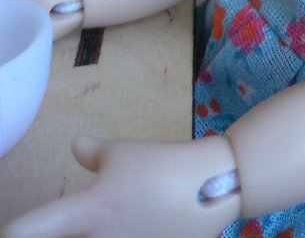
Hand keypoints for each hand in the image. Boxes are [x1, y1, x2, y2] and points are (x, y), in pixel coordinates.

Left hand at [0, 135, 240, 237]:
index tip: (8, 234)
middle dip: (60, 235)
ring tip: (104, 222)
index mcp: (86, 210)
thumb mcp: (124, 151)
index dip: (15, 232)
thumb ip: (93, 154)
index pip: (33, 228)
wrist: (212, 187)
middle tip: (67, 224)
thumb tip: (74, 148)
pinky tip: (132, 230)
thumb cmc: (162, 164)